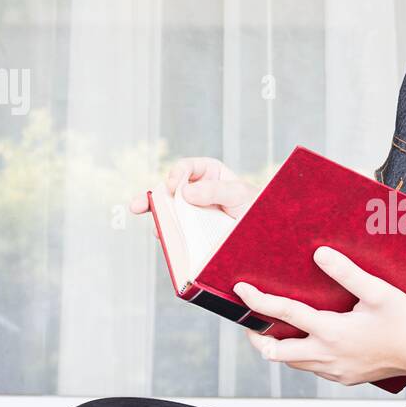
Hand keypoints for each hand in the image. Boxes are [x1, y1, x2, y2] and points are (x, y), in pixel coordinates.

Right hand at [130, 156, 261, 225]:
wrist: (268, 231)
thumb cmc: (256, 205)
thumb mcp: (238, 193)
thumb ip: (214, 190)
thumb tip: (185, 192)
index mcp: (207, 173)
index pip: (186, 168)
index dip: (177, 174)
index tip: (174, 185)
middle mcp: (195, 191)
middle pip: (169, 191)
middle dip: (151, 197)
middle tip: (138, 205)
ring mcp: (193, 212)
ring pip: (169, 213)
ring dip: (157, 219)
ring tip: (151, 227)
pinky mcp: (194, 231)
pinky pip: (178, 232)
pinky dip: (169, 236)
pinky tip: (165, 238)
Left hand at [234, 245, 405, 384]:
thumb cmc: (404, 321)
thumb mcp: (378, 292)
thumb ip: (347, 273)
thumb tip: (320, 254)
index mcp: (332, 332)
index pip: (285, 313)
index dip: (258, 301)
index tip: (240, 290)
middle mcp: (327, 355)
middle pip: (275, 352)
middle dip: (258, 336)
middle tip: (250, 320)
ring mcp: (334, 370)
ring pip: (292, 364)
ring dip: (279, 347)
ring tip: (275, 329)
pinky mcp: (343, 378)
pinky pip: (312, 369)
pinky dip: (301, 356)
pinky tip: (310, 340)